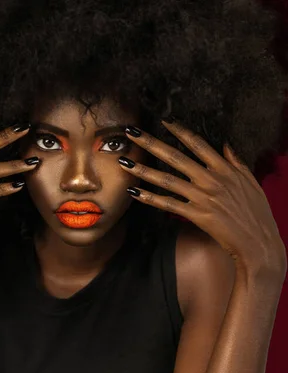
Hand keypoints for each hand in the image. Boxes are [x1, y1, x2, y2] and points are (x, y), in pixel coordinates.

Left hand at [119, 120, 286, 278]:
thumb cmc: (256, 212)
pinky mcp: (196, 215)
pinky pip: (168, 204)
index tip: (163, 121)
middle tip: (132, 132)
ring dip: (143, 170)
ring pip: (167, 179)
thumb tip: (225, 145)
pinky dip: (150, 198)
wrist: (257, 241)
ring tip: (124, 162)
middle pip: (175, 156)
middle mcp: (211, 179)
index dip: (179, 131)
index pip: (198, 144)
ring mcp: (202, 197)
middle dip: (151, 143)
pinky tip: (134, 192)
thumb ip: (236, 162)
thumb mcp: (250, 181)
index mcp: (224, 168)